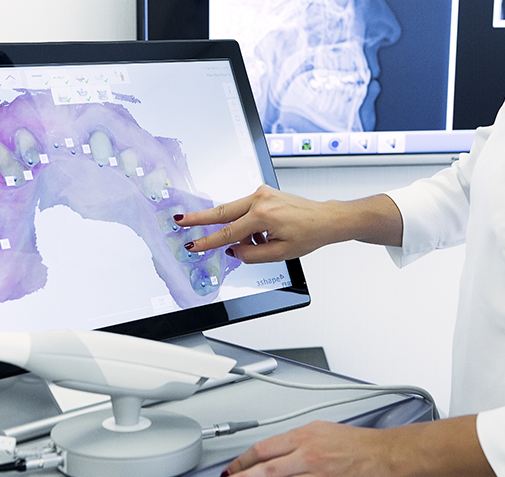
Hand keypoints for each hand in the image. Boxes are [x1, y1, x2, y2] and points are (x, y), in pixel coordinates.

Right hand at [174, 185, 338, 263]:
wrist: (325, 219)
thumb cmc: (308, 234)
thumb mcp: (279, 253)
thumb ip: (251, 254)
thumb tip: (233, 251)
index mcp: (263, 215)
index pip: (228, 233)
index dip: (208, 241)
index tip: (192, 244)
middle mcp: (260, 200)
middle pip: (221, 211)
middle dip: (198, 218)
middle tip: (179, 220)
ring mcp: (261, 193)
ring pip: (234, 212)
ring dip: (236, 230)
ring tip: (261, 242)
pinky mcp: (264, 193)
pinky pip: (245, 210)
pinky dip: (247, 224)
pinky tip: (263, 235)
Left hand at [217, 421, 397, 476]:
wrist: (387, 455)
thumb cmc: (356, 441)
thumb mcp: (319, 428)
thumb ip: (293, 440)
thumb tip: (269, 451)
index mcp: (304, 437)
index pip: (264, 448)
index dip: (242, 460)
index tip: (231, 468)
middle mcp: (309, 457)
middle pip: (266, 469)